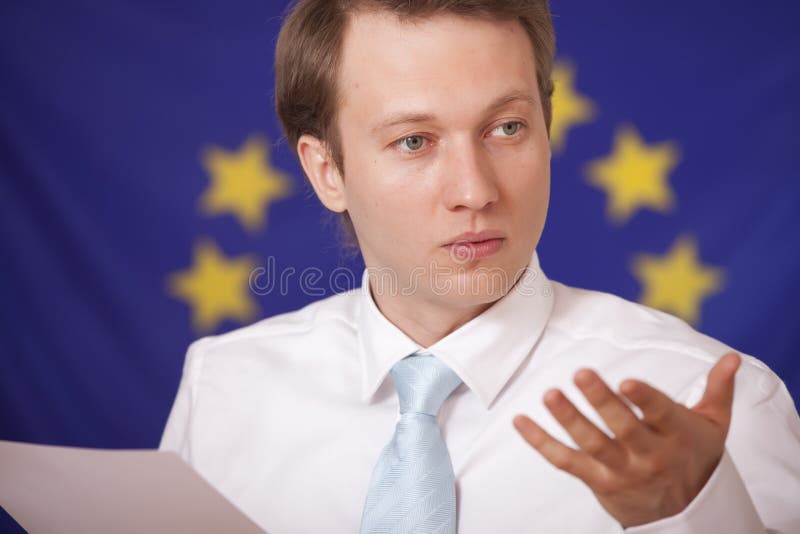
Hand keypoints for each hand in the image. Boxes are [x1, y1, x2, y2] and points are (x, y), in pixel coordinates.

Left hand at [513, 351, 741, 527]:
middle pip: (622, 428)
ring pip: (591, 445)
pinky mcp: (597, 480)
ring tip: (550, 393)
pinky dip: (540, 443)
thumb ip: (717, 389)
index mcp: (676, 435)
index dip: (645, 400)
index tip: (629, 381)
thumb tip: (732, 357)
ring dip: (569, 419)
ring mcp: (620, 470)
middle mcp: (648, 455)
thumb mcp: (713, 425)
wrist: (685, 513)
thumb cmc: (694, 457)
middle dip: (602, 402)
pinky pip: (564, 462)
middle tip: (581, 373)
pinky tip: (519, 421)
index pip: (661, 415)